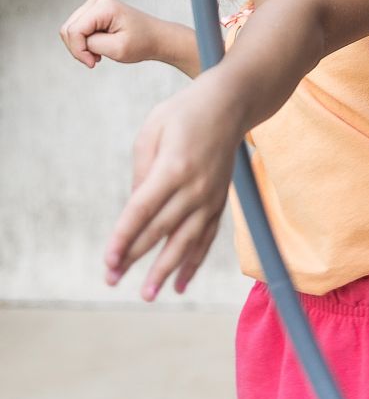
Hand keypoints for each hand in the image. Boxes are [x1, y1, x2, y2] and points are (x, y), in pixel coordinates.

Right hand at [59, 0, 163, 67]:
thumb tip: (74, 40)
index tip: (93, 63)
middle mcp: (96, 0)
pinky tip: (98, 47)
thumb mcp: (117, 49)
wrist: (156, 37)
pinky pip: (77, 29)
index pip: (74, 31)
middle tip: (95, 60)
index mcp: (104, 6)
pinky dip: (84, 42)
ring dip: (81, 46)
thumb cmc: (142, 42)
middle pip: (68, 29)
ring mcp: (94, 4)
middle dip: (78, 49)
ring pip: (70, 29)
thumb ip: (91, 44)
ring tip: (98, 54)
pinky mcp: (93, 11)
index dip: (79, 51)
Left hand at [102, 66, 244, 300]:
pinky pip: (206, 238)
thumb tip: (135, 210)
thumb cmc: (183, 112)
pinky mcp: (220, 201)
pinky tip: (179, 284)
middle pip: (161, 229)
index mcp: (174, 166)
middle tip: (111, 280)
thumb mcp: (152, 129)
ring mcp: (211, 196)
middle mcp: (195, 186)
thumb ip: (141, 170)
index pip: (142, 209)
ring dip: (165, 269)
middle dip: (134, 256)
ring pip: (186, 241)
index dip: (124, 237)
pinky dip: (193, 262)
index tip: (109, 260)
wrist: (230, 104)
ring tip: (147, 294)